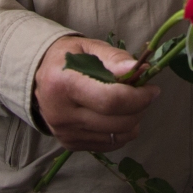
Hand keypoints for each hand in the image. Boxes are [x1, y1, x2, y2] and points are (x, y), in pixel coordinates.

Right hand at [33, 36, 160, 150]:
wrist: (39, 77)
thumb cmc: (68, 57)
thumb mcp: (89, 48)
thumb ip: (115, 58)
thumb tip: (140, 69)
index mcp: (63, 83)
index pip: (110, 100)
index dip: (138, 98)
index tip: (152, 90)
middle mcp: (61, 113)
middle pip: (116, 123)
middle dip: (140, 109)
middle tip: (145, 94)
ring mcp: (64, 132)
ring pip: (116, 137)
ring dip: (133, 121)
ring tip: (131, 104)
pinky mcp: (69, 144)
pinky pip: (108, 145)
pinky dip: (121, 132)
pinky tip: (118, 116)